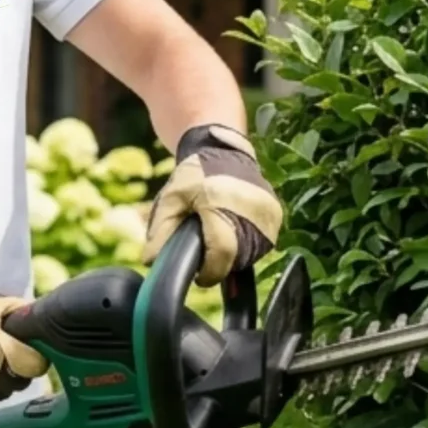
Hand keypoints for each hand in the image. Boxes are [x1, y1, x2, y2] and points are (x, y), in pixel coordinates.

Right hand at [0, 288, 49, 411]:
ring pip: (4, 394)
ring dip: (0, 382)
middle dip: (17, 369)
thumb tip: (42, 317)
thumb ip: (19, 311)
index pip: (37, 365)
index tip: (26, 351)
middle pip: (22, 381)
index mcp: (3, 350)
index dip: (33, 357)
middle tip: (2, 355)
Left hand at [143, 123, 282, 286]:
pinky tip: (233, 229)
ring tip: (219, 235)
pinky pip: (261, 244)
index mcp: (223, 207)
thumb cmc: (196, 174)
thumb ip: (160, 231)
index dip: (209, 273)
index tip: (199, 276)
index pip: (222, 256)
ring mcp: (269, 215)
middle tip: (206, 249)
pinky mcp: (277, 216)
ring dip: (233, 255)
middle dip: (219, 262)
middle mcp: (252, 212)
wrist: (224, 151)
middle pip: (236, 259)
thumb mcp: (171, 198)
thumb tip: (151, 261)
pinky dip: (246, 244)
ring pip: (251, 255)